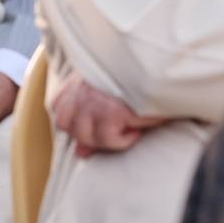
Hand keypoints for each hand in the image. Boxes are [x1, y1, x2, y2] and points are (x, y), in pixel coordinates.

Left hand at [49, 73, 166, 158]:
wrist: (165, 69)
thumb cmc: (143, 82)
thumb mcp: (112, 100)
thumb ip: (91, 124)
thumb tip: (80, 153)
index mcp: (80, 80)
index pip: (59, 107)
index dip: (75, 121)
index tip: (98, 122)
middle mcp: (83, 89)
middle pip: (65, 125)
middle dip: (87, 133)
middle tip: (113, 129)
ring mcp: (96, 101)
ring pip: (85, 136)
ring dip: (105, 139)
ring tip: (126, 129)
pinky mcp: (114, 111)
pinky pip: (109, 139)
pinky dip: (123, 141)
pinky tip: (136, 131)